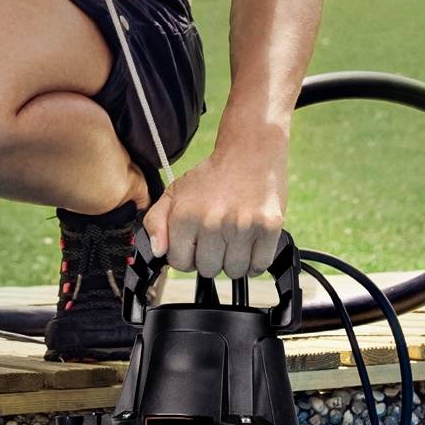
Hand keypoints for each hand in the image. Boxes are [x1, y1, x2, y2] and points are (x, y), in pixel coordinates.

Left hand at [143, 140, 287, 280]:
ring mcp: (242, 226)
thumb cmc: (212, 176)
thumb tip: (158, 250)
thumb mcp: (174, 192)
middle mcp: (213, 221)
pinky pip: (259, 266)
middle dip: (211, 257)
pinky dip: (255, 261)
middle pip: (208, 270)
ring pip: (234, 271)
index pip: (180, 263)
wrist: (250, 153)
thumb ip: (156, 221)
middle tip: (216, 236)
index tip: (195, 243)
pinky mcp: (269, 227)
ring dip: (233, 260)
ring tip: (233, 238)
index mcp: (186, 214)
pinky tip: (249, 243)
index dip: (187, 255)